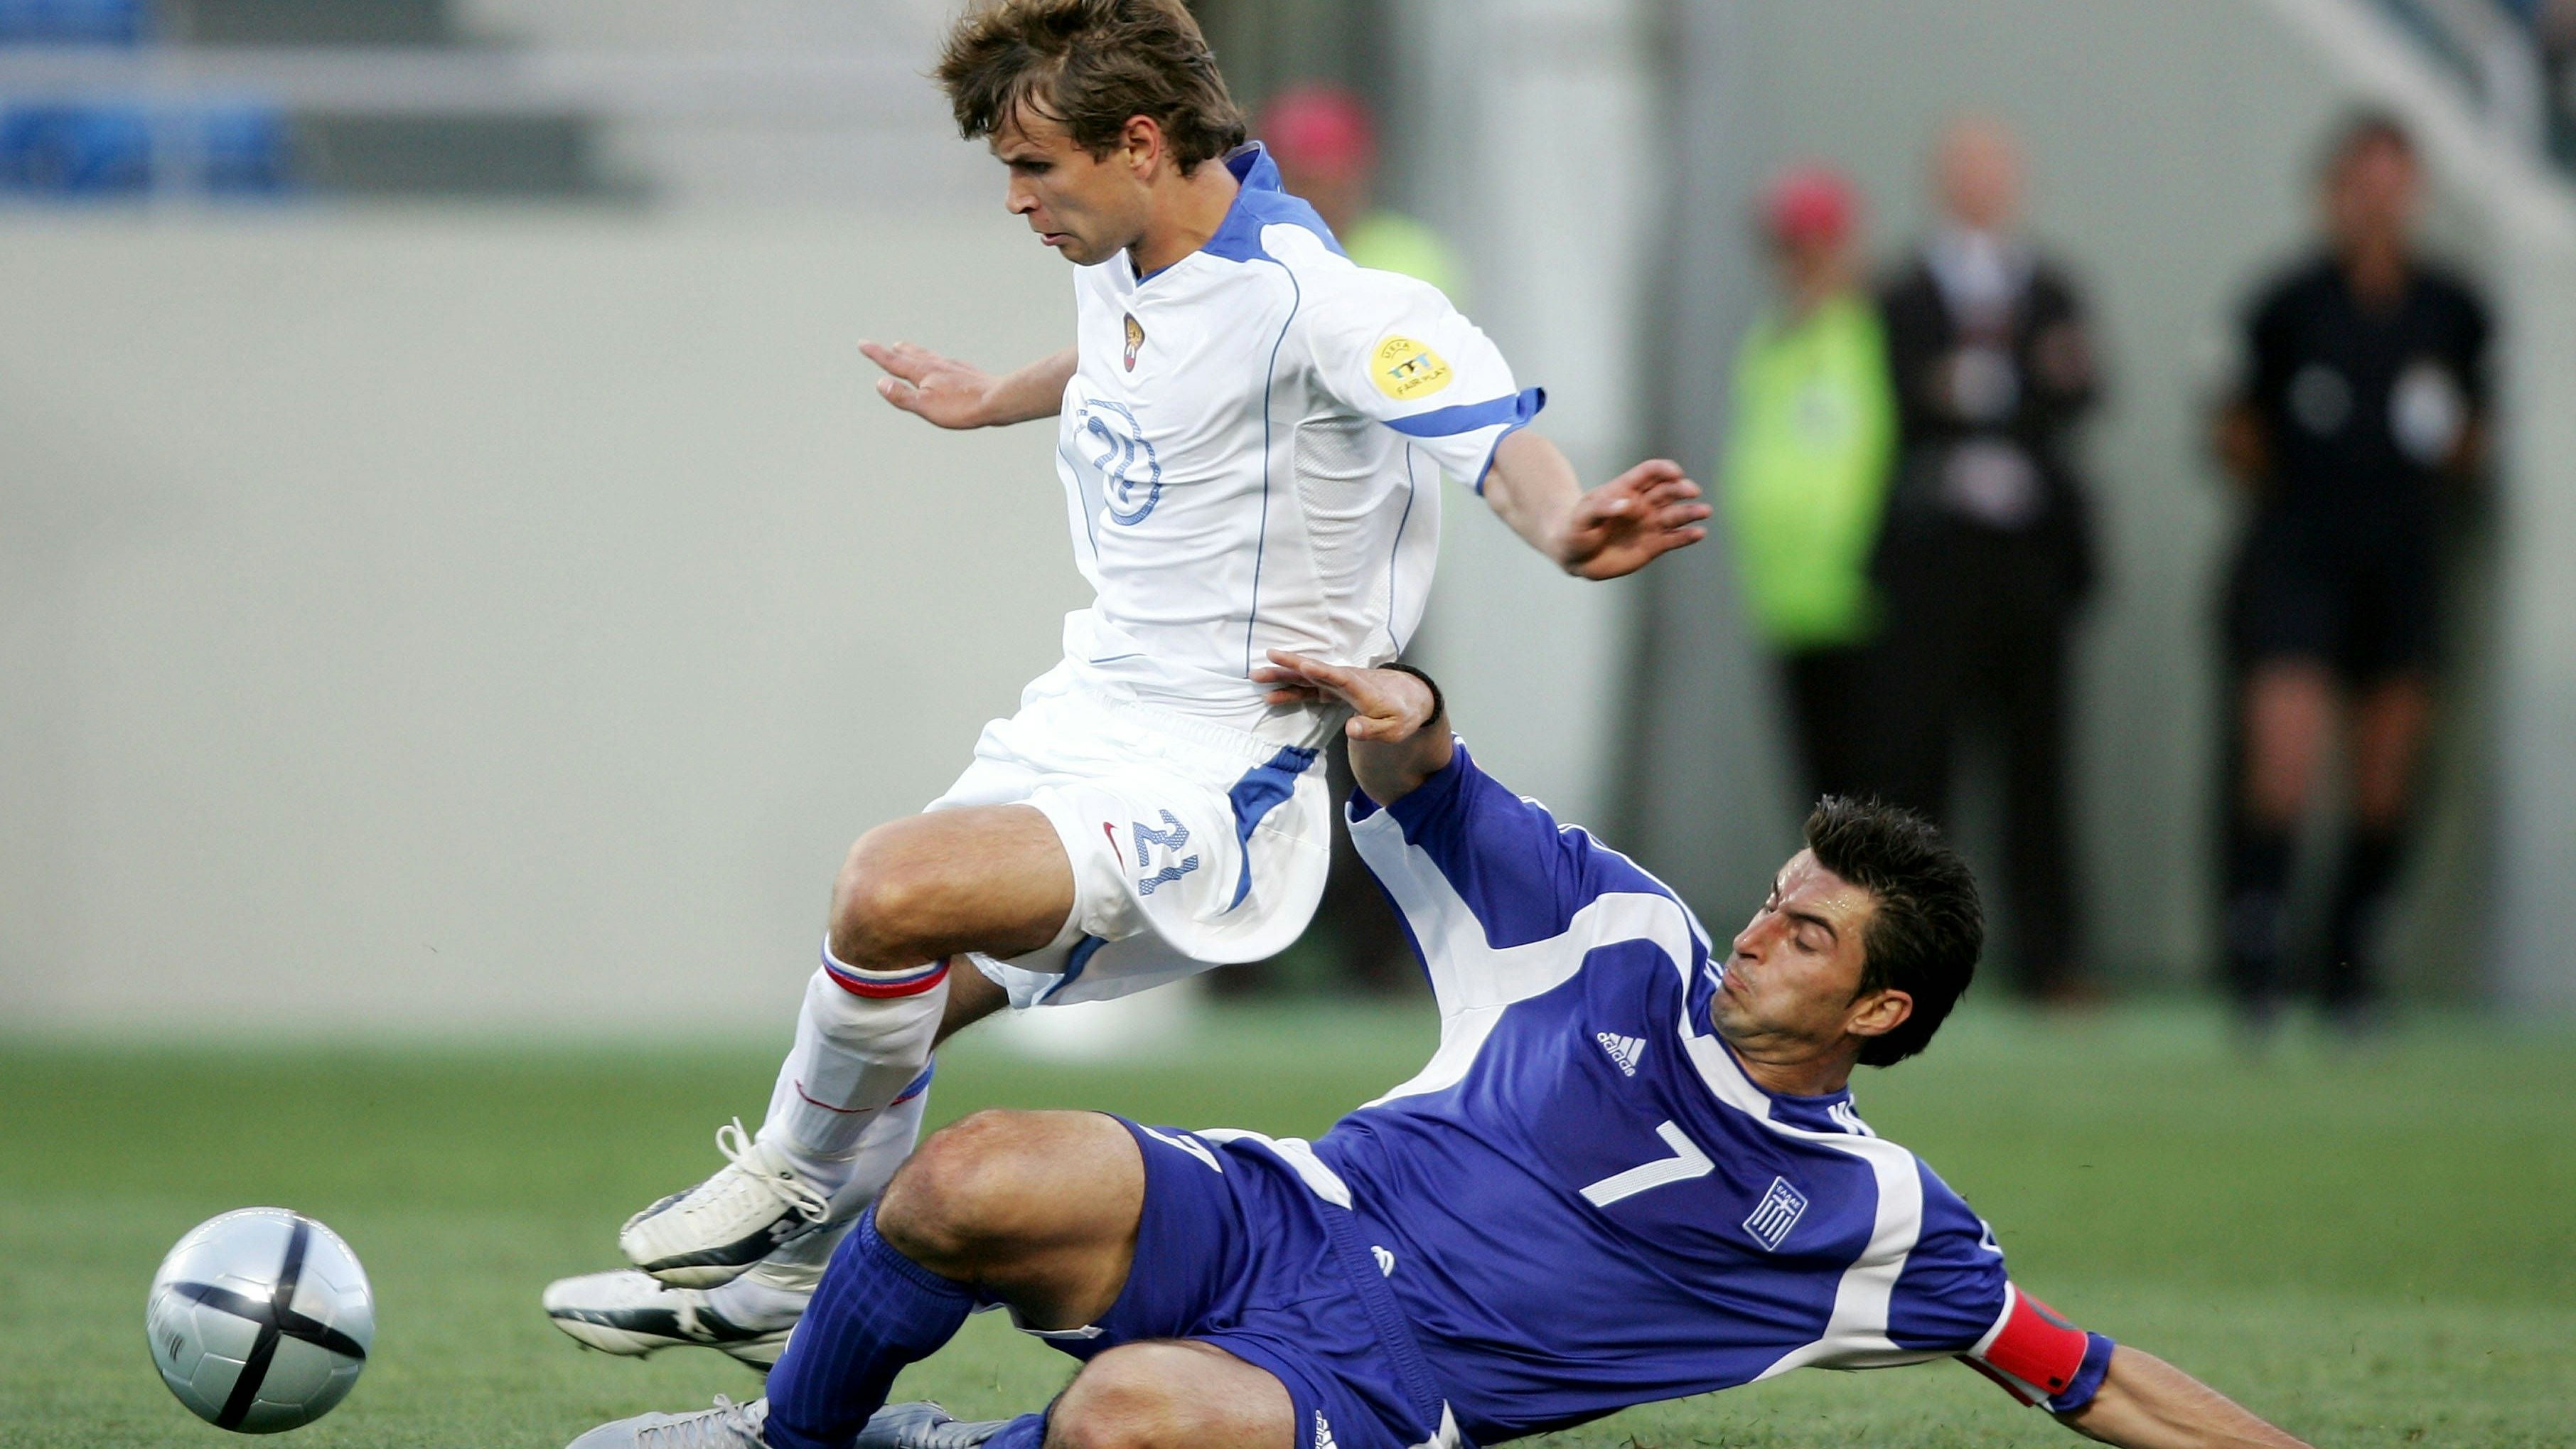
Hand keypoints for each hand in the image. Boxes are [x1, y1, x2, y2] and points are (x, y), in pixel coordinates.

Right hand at [861, 340, 1000, 428]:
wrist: (998, 400)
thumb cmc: (961, 407)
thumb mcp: (925, 406)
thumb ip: (901, 395)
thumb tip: (879, 383)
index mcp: (923, 372)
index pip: (893, 362)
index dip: (876, 353)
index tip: (863, 343)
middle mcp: (937, 365)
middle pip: (911, 354)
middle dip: (896, 351)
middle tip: (887, 345)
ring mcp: (953, 367)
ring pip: (929, 355)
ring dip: (915, 351)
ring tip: (908, 348)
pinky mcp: (968, 373)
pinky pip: (946, 362)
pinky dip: (937, 360)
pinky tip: (944, 363)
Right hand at [1252, 651, 1436, 742]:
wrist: (1408, 697)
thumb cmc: (1401, 713)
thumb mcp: (1394, 728)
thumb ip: (1373, 729)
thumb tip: (1351, 730)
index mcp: (1363, 689)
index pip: (1342, 678)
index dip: (1324, 672)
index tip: (1306, 665)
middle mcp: (1346, 680)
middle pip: (1316, 671)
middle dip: (1292, 665)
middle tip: (1268, 657)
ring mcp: (1336, 684)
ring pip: (1306, 677)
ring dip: (1283, 674)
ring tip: (1257, 674)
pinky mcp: (1332, 689)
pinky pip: (1307, 688)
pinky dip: (1290, 690)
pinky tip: (1271, 695)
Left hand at [1552, 460, 1709, 579]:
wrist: (1575, 555)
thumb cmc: (1575, 530)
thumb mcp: (1581, 518)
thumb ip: (1602, 508)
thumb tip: (1627, 503)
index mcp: (1626, 489)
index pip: (1650, 472)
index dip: (1664, 469)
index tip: (1675, 473)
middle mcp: (1643, 504)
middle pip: (1668, 490)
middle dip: (1681, 489)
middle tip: (1693, 491)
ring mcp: (1650, 524)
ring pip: (1676, 514)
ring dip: (1691, 512)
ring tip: (1704, 512)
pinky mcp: (1654, 545)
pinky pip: (1675, 539)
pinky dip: (1687, 536)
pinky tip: (1699, 533)